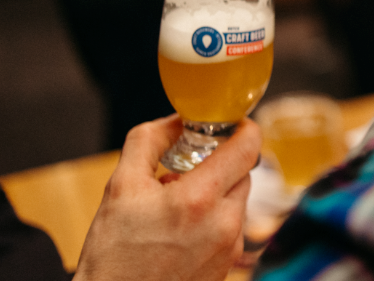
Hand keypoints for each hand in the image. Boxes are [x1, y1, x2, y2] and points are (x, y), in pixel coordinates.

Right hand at [73, 116, 260, 280]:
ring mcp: (231, 247)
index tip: (229, 124)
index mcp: (200, 199)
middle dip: (217, 165)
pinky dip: (213, 219)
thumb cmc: (114, 254)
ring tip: (175, 208)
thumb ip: (149, 141)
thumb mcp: (120, 187)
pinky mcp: (229, 265)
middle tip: (182, 173)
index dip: (241, 128)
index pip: (248, 147)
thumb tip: (176, 120)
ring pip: (237, 200)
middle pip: (242, 172)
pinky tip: (181, 232)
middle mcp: (225, 223)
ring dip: (214, 194)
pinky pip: (232, 227)